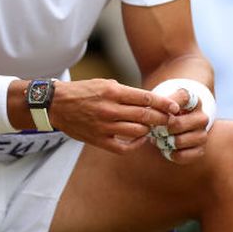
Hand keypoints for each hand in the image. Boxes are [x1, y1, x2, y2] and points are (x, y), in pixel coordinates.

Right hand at [49, 78, 178, 153]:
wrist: (57, 105)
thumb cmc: (83, 92)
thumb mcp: (104, 84)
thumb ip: (126, 93)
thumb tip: (150, 101)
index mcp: (112, 91)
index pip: (146, 98)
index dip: (164, 104)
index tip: (175, 107)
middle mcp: (110, 109)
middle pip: (145, 116)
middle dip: (162, 118)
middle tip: (170, 120)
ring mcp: (104, 126)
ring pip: (138, 131)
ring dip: (149, 130)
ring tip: (153, 127)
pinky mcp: (99, 140)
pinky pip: (124, 147)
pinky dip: (136, 144)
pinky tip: (139, 139)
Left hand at [151, 88, 210, 164]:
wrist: (174, 126)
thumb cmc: (166, 111)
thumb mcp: (163, 102)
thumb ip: (158, 103)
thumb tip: (151, 110)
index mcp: (194, 101)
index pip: (183, 97)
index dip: (168, 104)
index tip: (159, 109)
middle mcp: (202, 117)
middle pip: (177, 123)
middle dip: (161, 128)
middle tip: (152, 129)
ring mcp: (202, 134)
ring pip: (179, 141)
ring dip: (164, 142)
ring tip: (157, 139)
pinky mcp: (200, 150)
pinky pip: (181, 155)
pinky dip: (169, 153)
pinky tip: (165, 148)